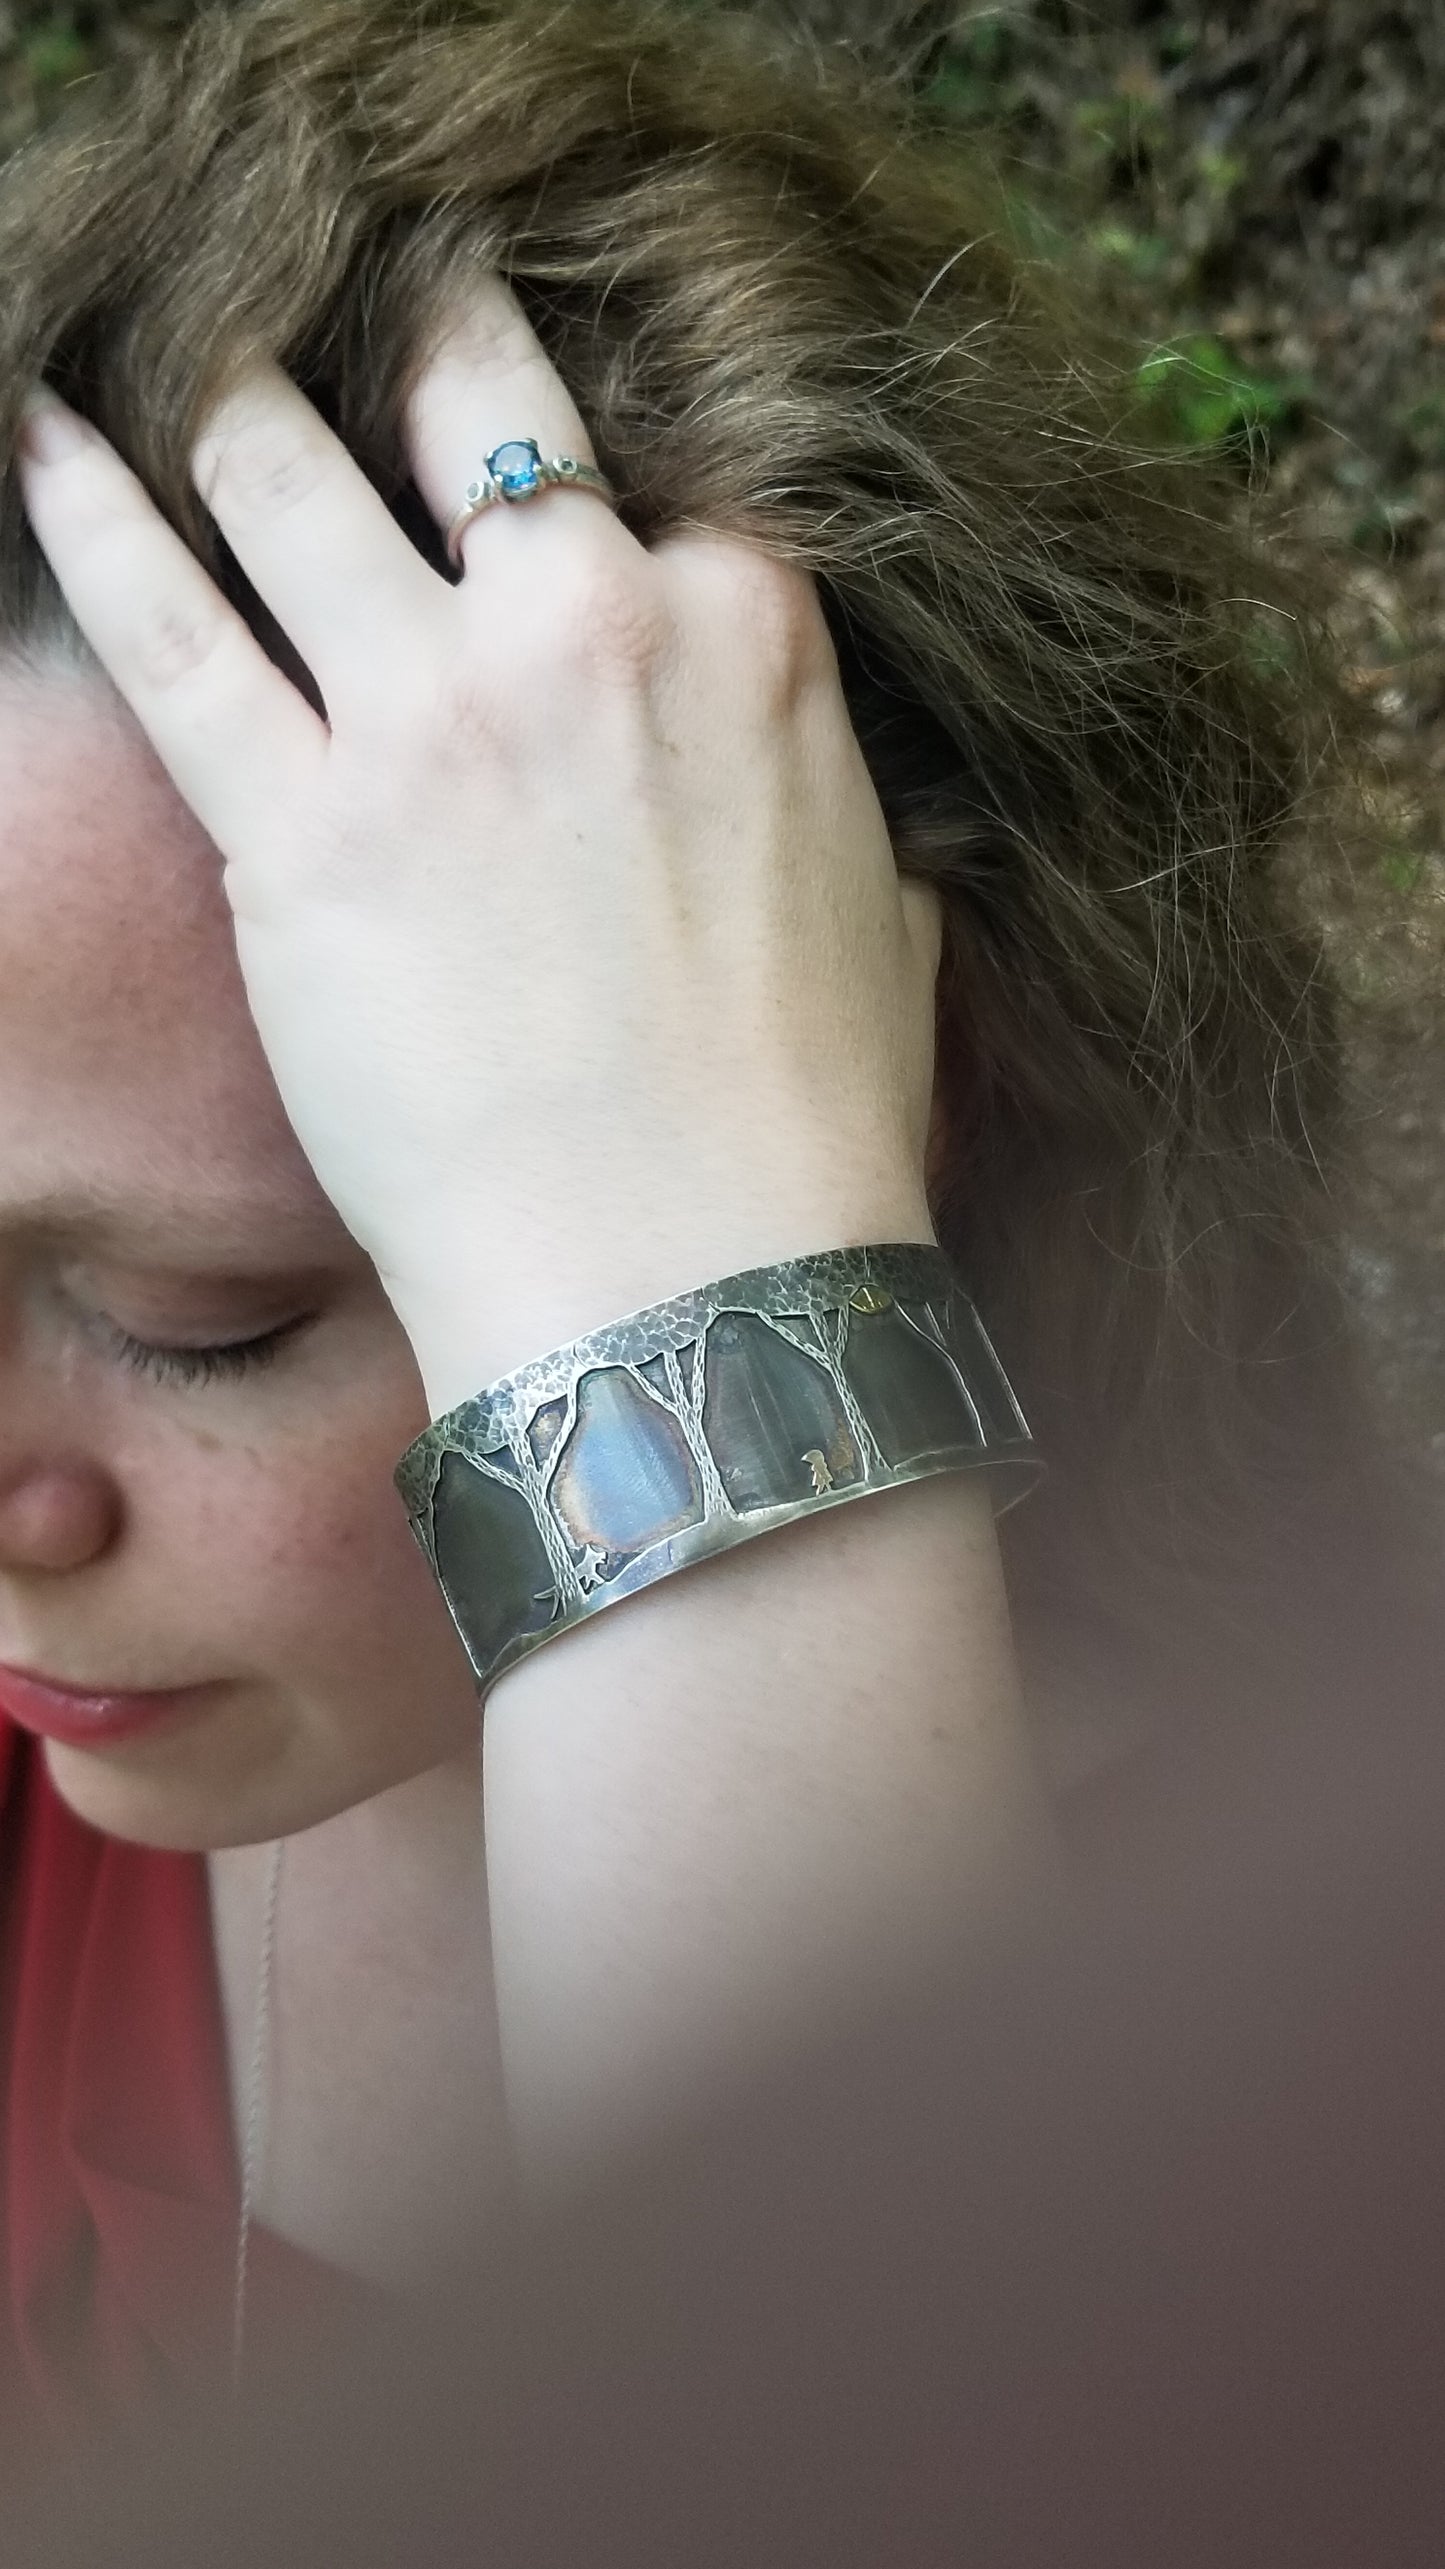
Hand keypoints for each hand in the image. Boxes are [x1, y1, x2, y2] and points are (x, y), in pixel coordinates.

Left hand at [18, 280, 943, 1407]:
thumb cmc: (811, 1125)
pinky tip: (41, 435)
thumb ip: (819, 783)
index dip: (567, 449)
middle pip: (467, 401)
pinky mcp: (298, 824)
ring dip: (229, 399)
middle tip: (353, 319)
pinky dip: (87, 513)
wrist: (698, 1277)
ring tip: (187, 365)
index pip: (640, 470)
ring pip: (285, 469)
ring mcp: (429, 715)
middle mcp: (584, 629)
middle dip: (410, 340)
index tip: (511, 435)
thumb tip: (790, 757)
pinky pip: (163, 620)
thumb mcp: (887, 907)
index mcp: (748, 633)